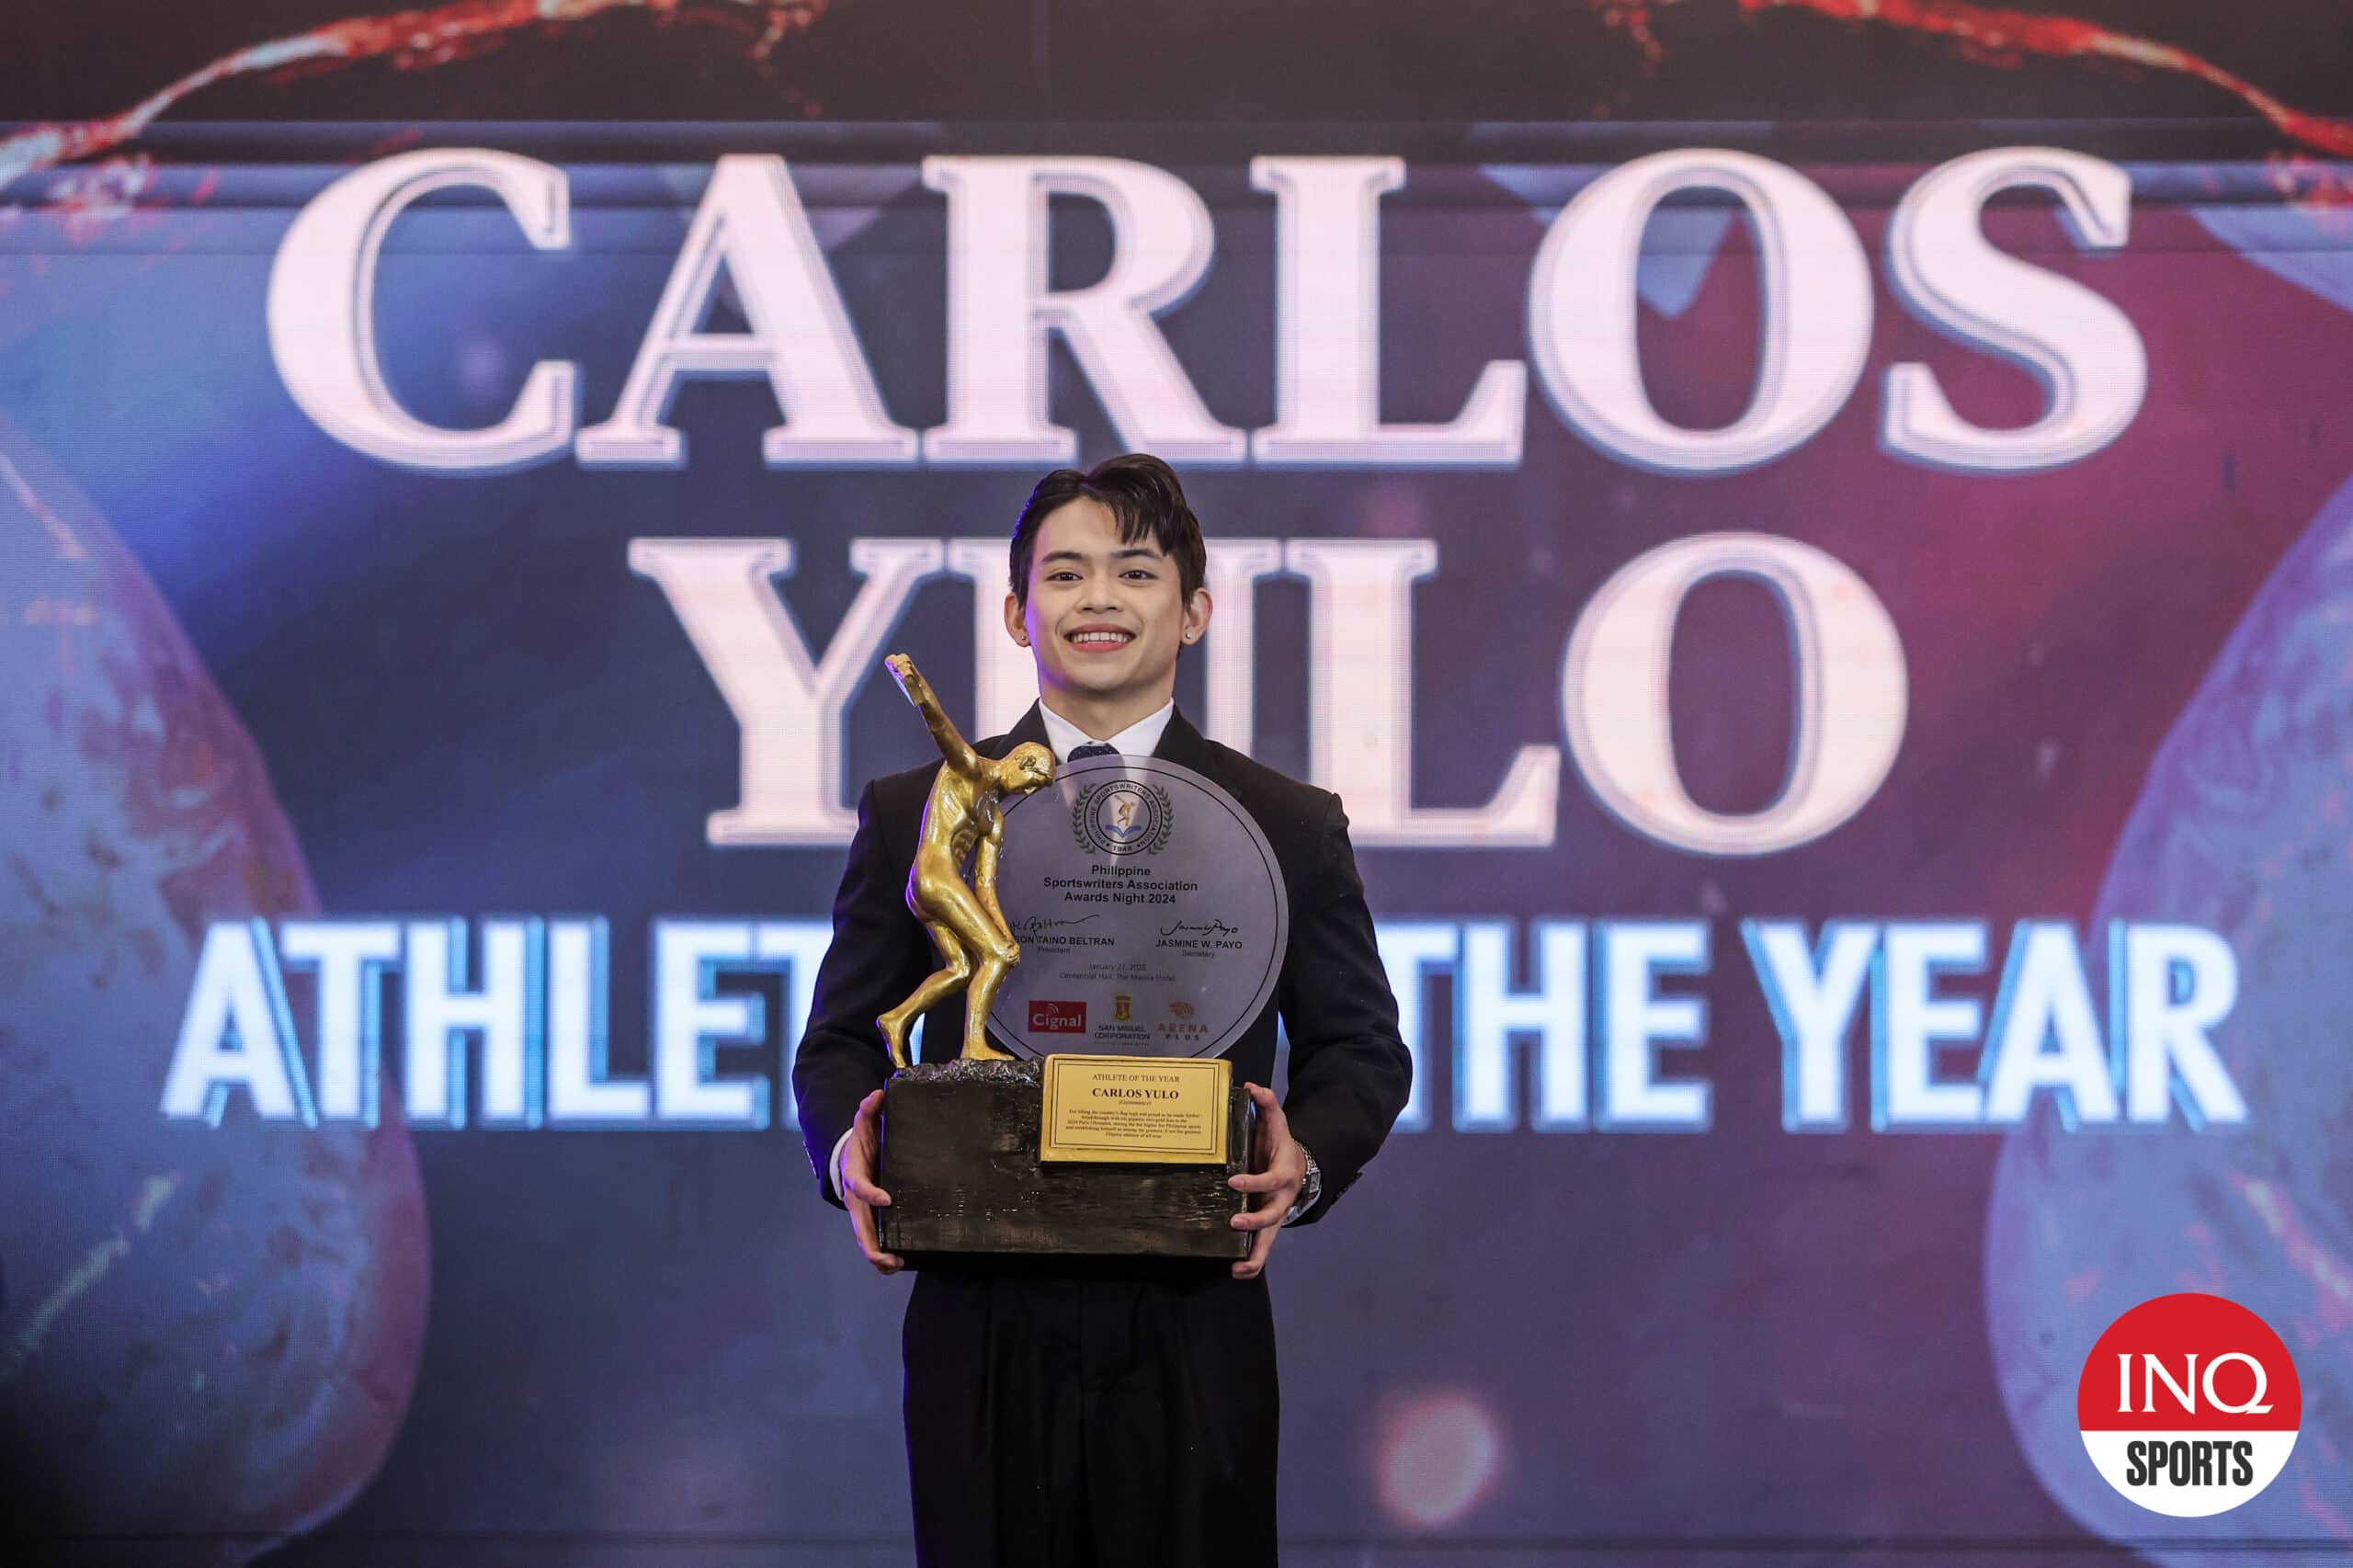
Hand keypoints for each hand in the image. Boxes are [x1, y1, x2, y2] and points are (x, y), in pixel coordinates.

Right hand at [839, 1088, 903, 1274]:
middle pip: (859, 1225)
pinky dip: (882, 1256)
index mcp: (854, 1174)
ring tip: (896, 1265)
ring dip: (878, 1255)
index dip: (871, 1194)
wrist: (852, 1157)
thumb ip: (870, 1110)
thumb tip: (876, 1095)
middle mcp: (856, 1199)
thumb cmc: (862, 1141)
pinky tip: (898, 1265)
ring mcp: (862, 1212)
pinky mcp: (871, 1220)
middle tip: (889, 1256)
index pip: (859, 1186)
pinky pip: (874, 1241)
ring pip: (866, 1239)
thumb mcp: (865, 1123)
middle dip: (872, 1243)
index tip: (887, 1199)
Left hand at [1226, 1082, 1304, 1279]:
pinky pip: (1263, 1249)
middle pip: (1272, 1215)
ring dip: (1256, 1254)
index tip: (1234, 1181)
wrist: (1297, 1166)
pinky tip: (1235, 1271)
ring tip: (1238, 1266)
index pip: (1270, 1180)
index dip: (1254, 1182)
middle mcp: (1282, 1199)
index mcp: (1284, 1174)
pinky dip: (1252, 1262)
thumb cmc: (1280, 1145)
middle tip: (1234, 1222)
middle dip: (1255, 1221)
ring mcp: (1275, 1215)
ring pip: (1270, 1240)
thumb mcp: (1277, 1123)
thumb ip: (1267, 1104)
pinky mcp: (1267, 1227)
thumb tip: (1251, 1086)